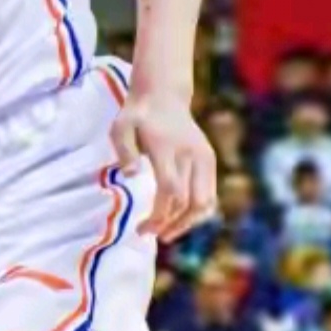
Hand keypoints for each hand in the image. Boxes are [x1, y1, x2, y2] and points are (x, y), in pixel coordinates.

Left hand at [111, 94, 216, 241]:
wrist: (163, 96)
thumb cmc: (137, 115)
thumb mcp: (120, 126)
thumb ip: (124, 151)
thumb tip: (132, 175)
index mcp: (167, 148)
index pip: (171, 189)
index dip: (160, 214)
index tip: (143, 228)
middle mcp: (191, 154)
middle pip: (189, 202)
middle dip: (171, 224)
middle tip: (150, 234)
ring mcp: (204, 157)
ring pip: (205, 202)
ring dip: (186, 223)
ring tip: (165, 232)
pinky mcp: (210, 160)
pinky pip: (209, 195)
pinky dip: (197, 212)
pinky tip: (179, 219)